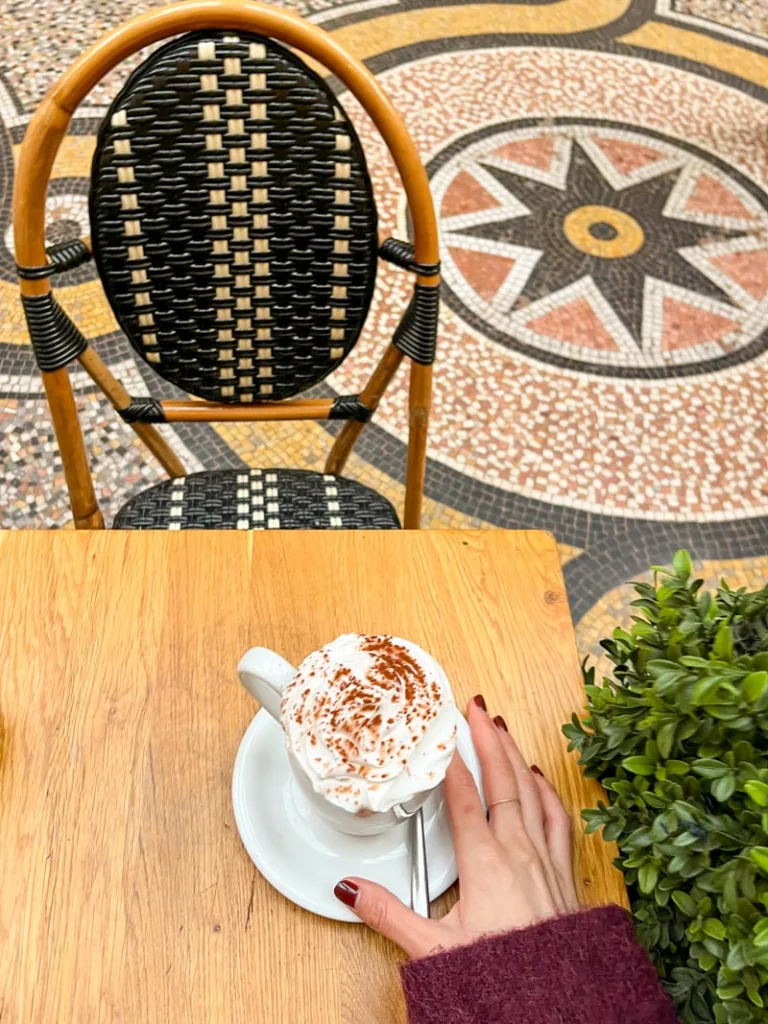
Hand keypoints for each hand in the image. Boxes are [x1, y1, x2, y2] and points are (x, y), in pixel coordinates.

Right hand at [334, 695, 578, 958]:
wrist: (558, 1002)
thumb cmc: (503, 976)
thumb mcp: (434, 949)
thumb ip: (389, 915)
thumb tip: (352, 891)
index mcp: (486, 862)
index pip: (464, 797)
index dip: (451, 762)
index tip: (442, 733)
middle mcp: (520, 851)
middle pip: (502, 779)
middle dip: (488, 738)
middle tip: (475, 708)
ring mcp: (546, 859)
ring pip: (531, 791)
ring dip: (516, 755)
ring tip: (503, 729)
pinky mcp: (564, 874)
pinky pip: (558, 818)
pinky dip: (547, 792)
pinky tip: (541, 779)